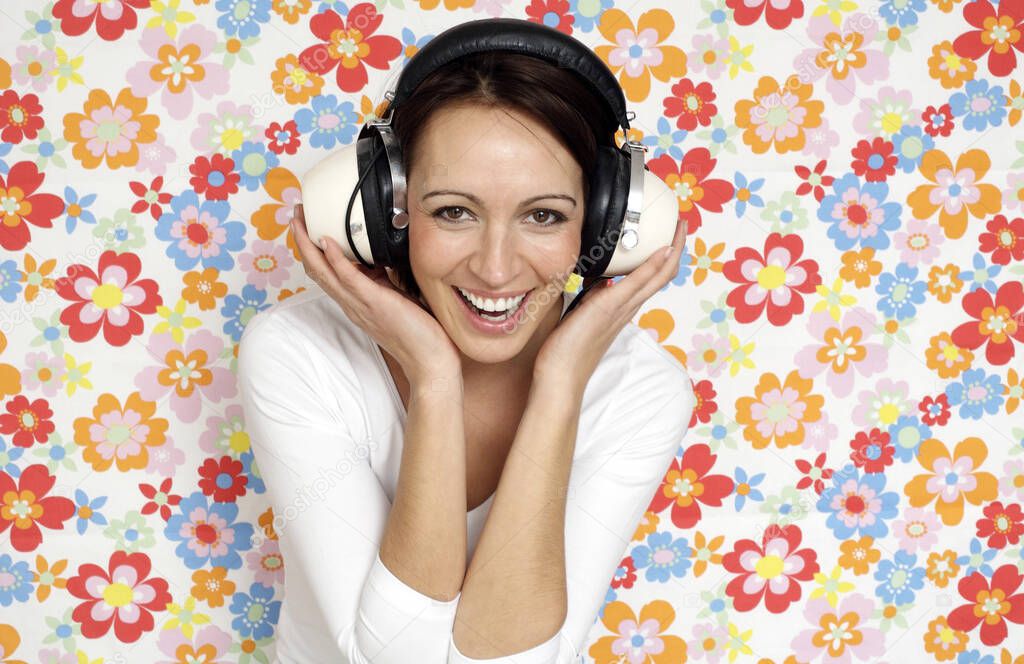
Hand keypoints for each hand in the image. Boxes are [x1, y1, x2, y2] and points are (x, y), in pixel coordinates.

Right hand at [290, 204, 460, 384]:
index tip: (306, 226)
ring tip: (301, 222)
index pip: (324, 274)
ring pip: (324, 274)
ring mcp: (360, 306)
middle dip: (302, 241)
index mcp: (355, 302)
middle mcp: (352, 304)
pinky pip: (349, 280)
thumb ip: (383, 280)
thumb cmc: (419, 332)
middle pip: (316, 271)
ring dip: (309, 245)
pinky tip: (328, 243)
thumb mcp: (396, 297)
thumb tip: (380, 258)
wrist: (431, 362)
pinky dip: (336, 260)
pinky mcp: (375, 305)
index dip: (311, 250)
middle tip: (294, 215)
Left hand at [532, 216, 686, 393]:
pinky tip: (662, 250)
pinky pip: (635, 284)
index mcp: (621, 309)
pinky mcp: (607, 308)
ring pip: (656, 277)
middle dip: (675, 248)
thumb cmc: (566, 350)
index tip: (668, 236)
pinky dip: (651, 266)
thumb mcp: (581, 314)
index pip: (650, 280)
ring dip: (671, 251)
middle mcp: (627, 309)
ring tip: (679, 228)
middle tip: (682, 224)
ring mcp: (620, 309)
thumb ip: (592, 297)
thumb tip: (596, 280)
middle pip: (661, 275)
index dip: (663, 258)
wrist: (560, 377)